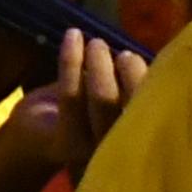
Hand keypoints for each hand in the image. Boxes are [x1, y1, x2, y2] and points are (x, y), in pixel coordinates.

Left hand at [0, 28, 147, 184]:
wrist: (33, 140)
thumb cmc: (83, 112)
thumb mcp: (114, 98)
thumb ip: (133, 85)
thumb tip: (155, 53)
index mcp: (142, 143)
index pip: (159, 112)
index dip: (159, 82)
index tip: (150, 58)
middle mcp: (123, 154)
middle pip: (136, 108)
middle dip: (133, 73)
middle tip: (125, 53)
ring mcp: (94, 150)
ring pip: (102, 98)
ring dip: (100, 63)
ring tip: (96, 43)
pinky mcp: (66, 142)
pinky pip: (71, 95)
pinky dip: (71, 60)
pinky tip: (72, 37)